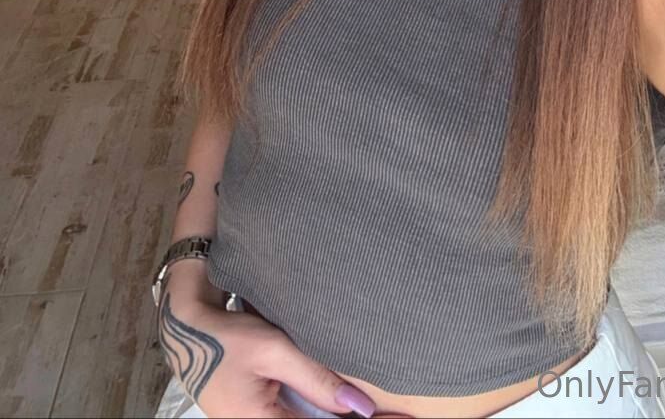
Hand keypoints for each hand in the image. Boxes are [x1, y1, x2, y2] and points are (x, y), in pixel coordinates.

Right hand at [157, 288, 376, 418]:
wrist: (186, 331)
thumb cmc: (225, 336)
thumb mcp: (274, 351)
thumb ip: (317, 379)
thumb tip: (360, 406)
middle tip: (400, 418)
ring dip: (340, 417)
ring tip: (381, 412)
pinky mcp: (260, 416)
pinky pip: (298, 417)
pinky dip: (323, 410)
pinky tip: (345, 404)